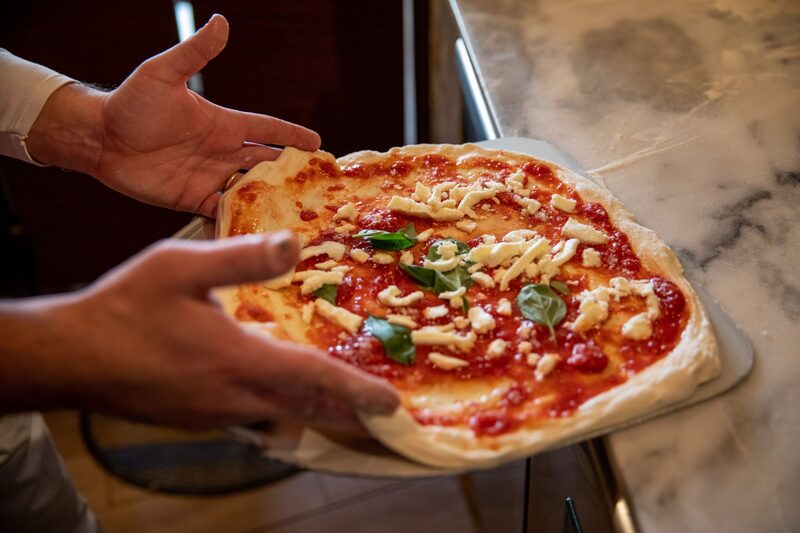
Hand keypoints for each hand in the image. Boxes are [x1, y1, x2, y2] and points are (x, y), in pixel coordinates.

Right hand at [0, 233, 397, 430]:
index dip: (356, 390)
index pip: (312, 379)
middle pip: (306, 409)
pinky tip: (285, 394)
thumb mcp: (180, 267)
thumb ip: (240, 258)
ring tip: (347, 407)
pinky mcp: (199, 417)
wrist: (71, 356)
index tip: (391, 403)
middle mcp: (233, 396)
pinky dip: (284, 409)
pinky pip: (256, 417)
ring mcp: (215, 413)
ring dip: (318, 412)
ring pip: (283, 416)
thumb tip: (294, 244)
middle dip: (348, 414)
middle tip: (382, 416)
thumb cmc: (124, 309)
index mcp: (236, 359)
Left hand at [27, 14, 319, 217]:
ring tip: (298, 216)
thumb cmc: (132, 103)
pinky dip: (241, 220)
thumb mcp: (163, 74)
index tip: (319, 143)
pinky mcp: (193, 199)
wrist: (100, 139)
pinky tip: (258, 232)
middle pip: (267, 164)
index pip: (268, 129)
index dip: (293, 135)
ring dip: (272, 200)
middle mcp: (222, 152)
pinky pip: (224, 212)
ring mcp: (210, 177)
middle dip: (293, 173)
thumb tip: (220, 22)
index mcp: (223, 124)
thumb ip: (194, 53)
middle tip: (320, 186)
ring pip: (251, 190)